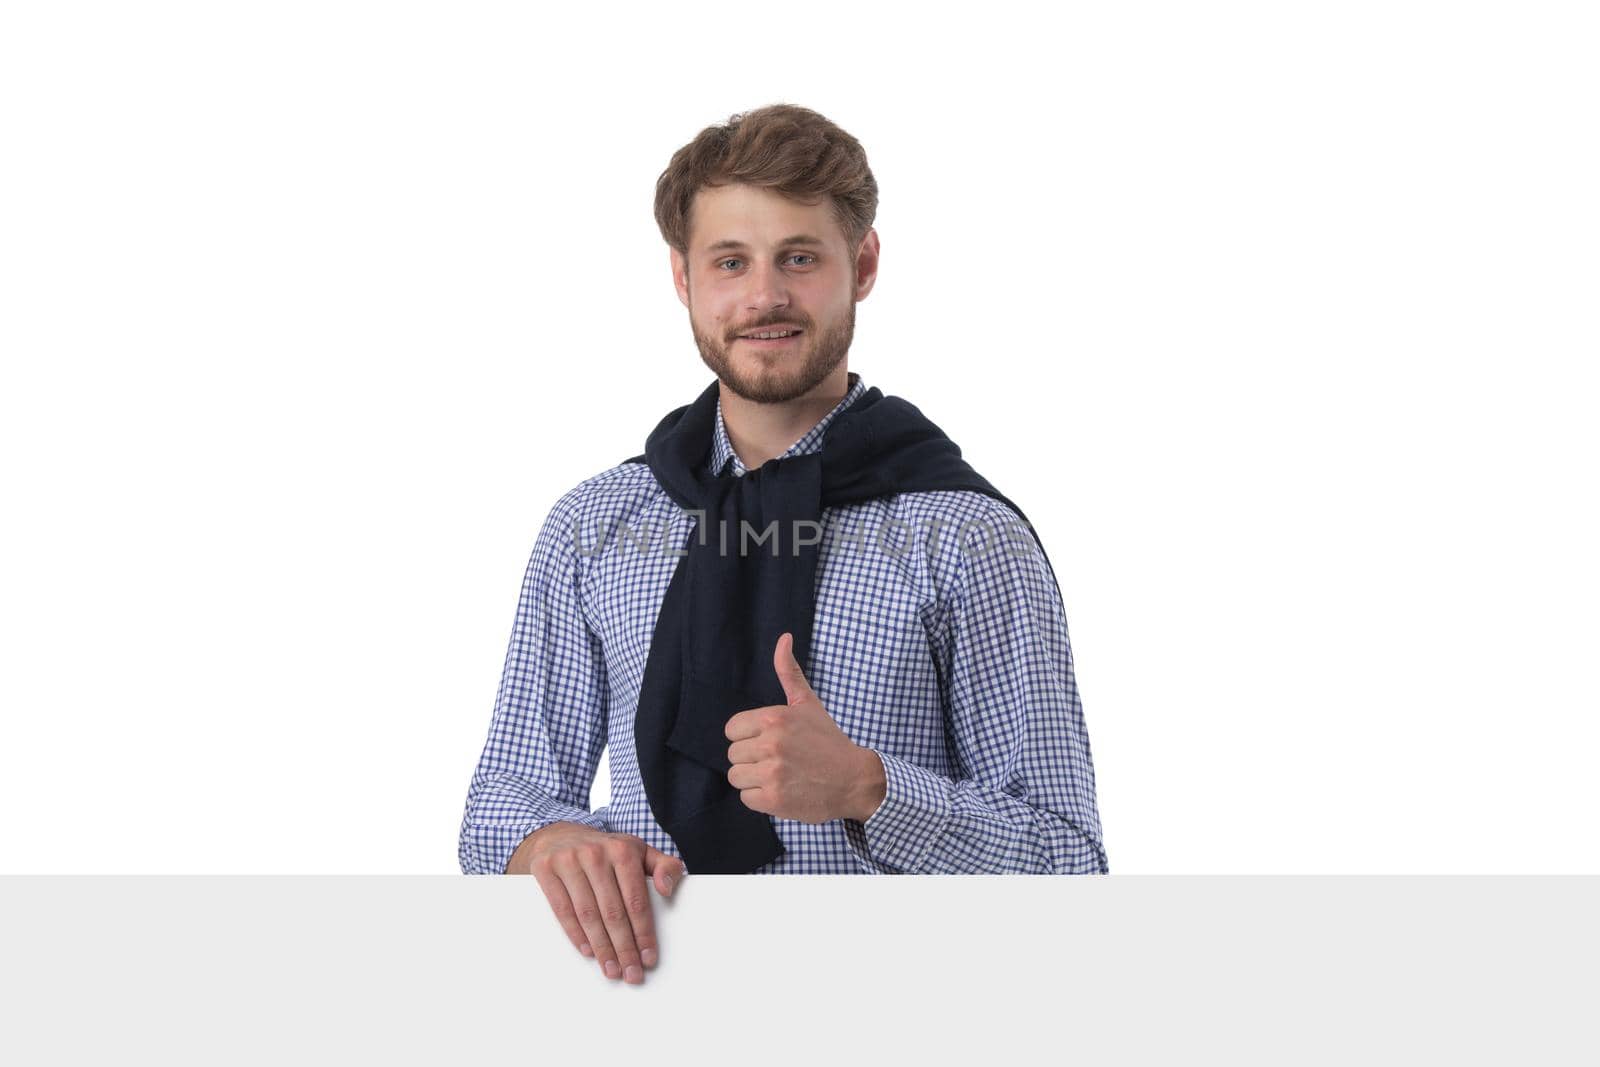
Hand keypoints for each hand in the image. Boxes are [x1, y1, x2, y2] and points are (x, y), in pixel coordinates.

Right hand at [511, 822, 684, 985]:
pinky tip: (588, 951)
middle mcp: (595, 853)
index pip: (636, 899)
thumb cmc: (606, 851)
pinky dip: (575, 934)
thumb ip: (664, 865)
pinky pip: (562, 909)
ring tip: (612, 970)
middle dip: (624, 948)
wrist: (558, 835)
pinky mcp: (545, 869)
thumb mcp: (638, 851)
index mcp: (623, 850)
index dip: (643, 932)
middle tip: (631, 974)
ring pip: (588, 914)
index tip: (649, 958)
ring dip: (601, 947)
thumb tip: (668, 888)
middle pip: (613, 911)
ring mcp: (568, 860)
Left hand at [725, 632, 884, 823]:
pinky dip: (760, 799)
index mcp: (774, 718)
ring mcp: (772, 772)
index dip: (748, 737)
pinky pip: (745, 798)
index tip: (769, 742)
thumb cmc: (828, 741)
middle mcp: (771, 743)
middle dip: (752, 759)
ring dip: (754, 780)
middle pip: (733, 754)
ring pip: (736, 776)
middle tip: (778, 760)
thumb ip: (789, 672)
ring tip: (778, 776)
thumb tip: (783, 638)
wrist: (854, 779)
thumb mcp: (808, 704)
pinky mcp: (774, 799)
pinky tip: (781, 791)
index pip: (732, 729)